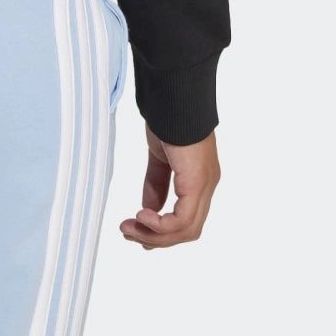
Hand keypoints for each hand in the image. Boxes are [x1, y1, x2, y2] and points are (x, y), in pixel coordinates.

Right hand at [119, 126, 220, 249]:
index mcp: (200, 179)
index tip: (135, 231)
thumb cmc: (169, 120)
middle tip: (128, 232)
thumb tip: (148, 211)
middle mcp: (207, 186)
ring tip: (129, 227)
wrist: (175, 98)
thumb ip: (156, 184)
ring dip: (153, 235)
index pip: (187, 220)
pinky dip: (160, 225)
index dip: (162, 233)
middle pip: (187, 231)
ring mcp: (205, 185)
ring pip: (185, 231)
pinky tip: (141, 215)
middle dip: (155, 238)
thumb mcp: (160, 159)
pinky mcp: (197, 182)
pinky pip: (182, 220)